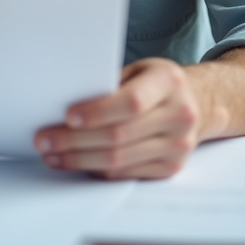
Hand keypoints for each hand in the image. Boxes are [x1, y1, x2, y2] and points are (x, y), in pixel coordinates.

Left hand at [33, 57, 199, 179]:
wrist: (199, 103)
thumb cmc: (158, 83)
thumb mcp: (140, 70)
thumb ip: (111, 83)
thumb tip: (66, 102)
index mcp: (169, 81)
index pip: (131, 102)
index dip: (98, 112)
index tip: (68, 117)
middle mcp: (179, 114)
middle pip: (120, 135)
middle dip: (75, 141)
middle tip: (45, 141)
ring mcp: (178, 145)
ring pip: (119, 160)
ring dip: (80, 160)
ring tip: (53, 155)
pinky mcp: (171, 168)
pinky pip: (125, 174)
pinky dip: (97, 170)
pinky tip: (77, 163)